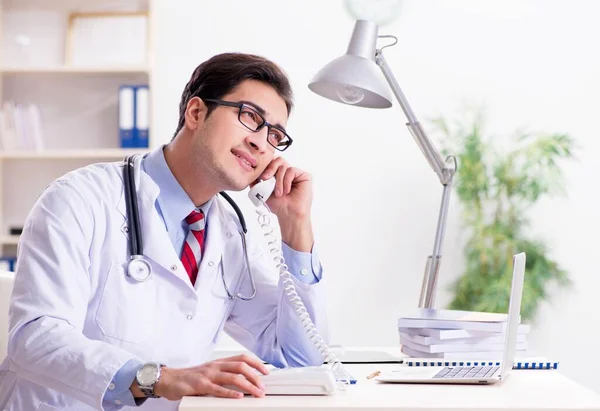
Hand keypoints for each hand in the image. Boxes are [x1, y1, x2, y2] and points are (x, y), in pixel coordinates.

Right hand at [150, 354, 268, 399]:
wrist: (169, 378)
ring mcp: (208, 375)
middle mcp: (215, 366)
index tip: (266, 371)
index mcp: (219, 362)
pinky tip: (239, 396)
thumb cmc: (189, 377)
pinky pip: (218, 389)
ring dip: (248, 385)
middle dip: (255, 376)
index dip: (256, 363)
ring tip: (256, 392)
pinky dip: (230, 392)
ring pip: (233, 377)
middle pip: (241, 366)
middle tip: (263, 386)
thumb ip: (223, 374)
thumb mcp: (209, 372)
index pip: (242, 358)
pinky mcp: (200, 386)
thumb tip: (242, 381)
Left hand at [257, 157, 314, 251]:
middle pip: (278, 160)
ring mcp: (296, 174)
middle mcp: (287, 172)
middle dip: (270, 168)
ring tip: (279, 193)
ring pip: (284, 166)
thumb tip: (250, 173)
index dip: (265, 166)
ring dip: (278, 181)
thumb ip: (256, 182)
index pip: (271, 162)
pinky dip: (286, 181)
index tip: (260, 176)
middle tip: (265, 178)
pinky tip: (287, 191)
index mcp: (278, 174)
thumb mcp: (263, 191)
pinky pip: (291, 170)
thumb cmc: (279, 205)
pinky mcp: (304, 176)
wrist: (288, 215)